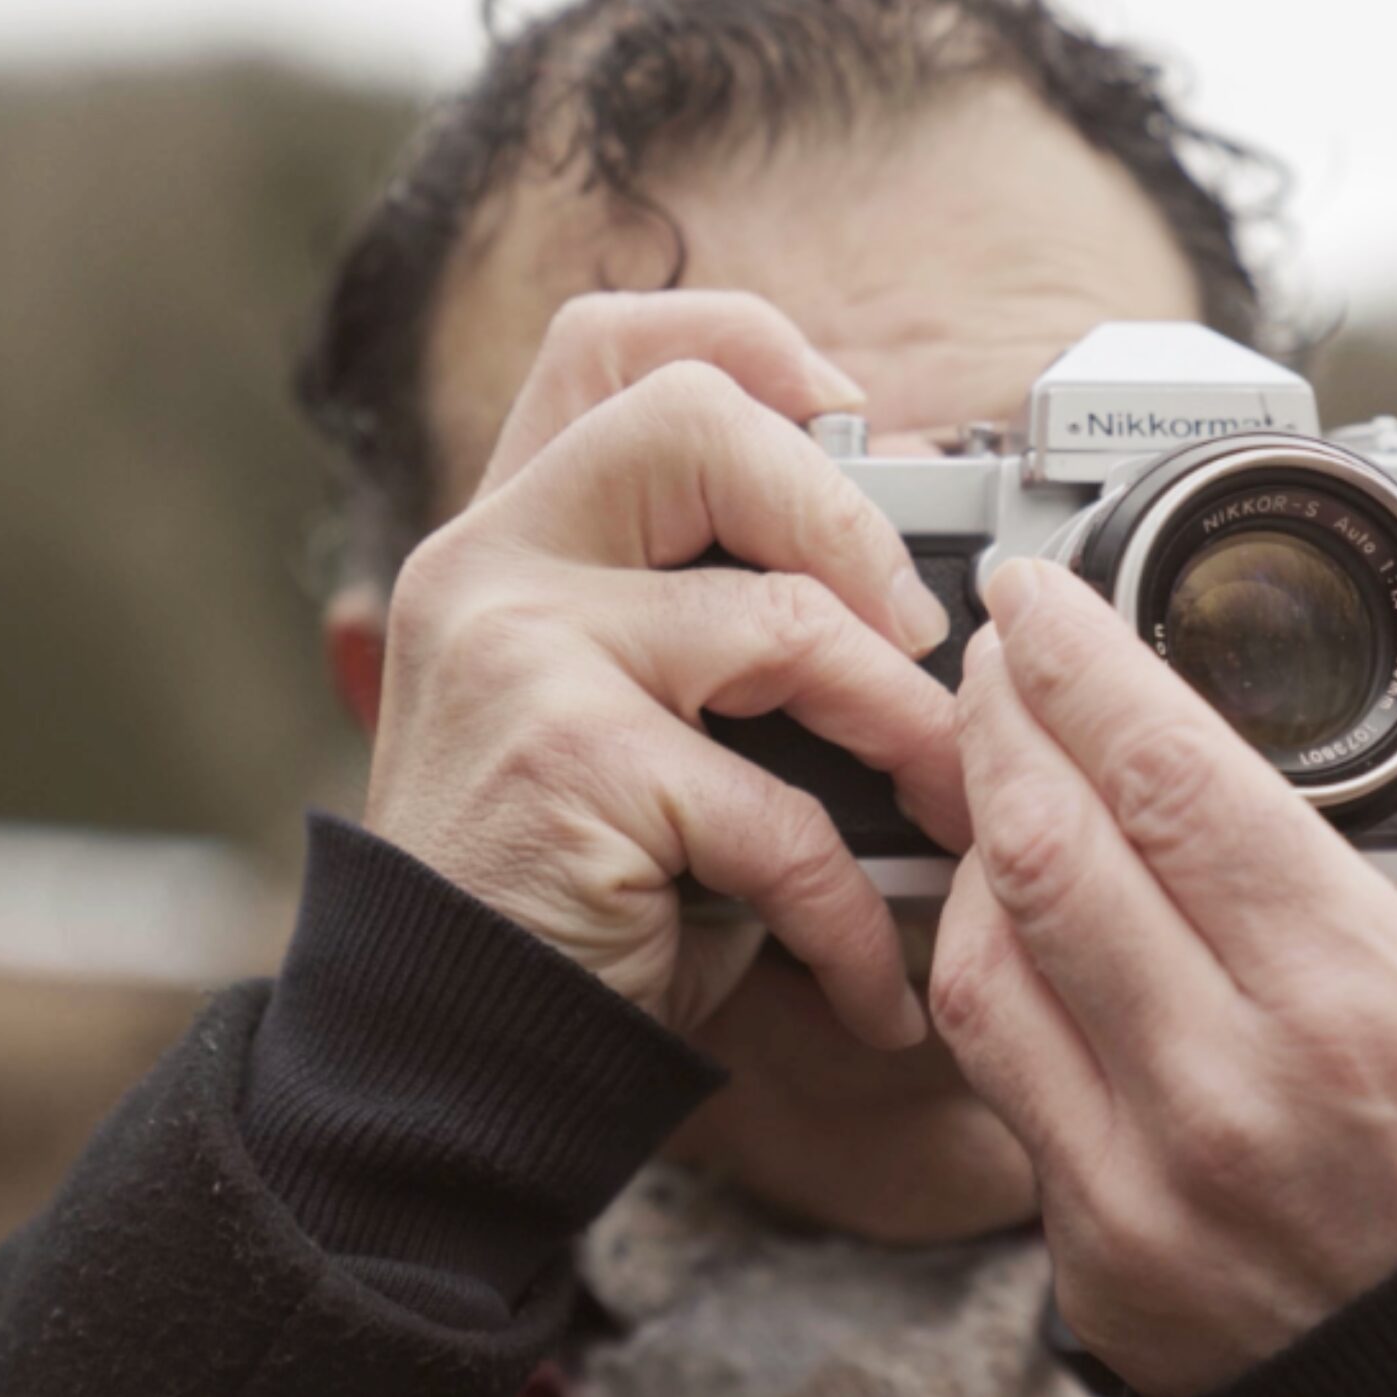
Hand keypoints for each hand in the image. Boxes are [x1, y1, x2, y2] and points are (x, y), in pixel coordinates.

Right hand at [363, 291, 966, 1048]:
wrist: (446, 1053)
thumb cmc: (562, 889)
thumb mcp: (618, 717)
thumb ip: (708, 623)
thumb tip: (914, 585)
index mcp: (510, 532)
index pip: (610, 343)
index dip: (750, 347)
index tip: (849, 421)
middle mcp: (492, 564)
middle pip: (694, 421)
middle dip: (848, 516)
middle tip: (915, 631)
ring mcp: (516, 653)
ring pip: (779, 621)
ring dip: (905, 731)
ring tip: (951, 811)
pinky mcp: (565, 763)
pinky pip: (777, 815)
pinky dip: (851, 917)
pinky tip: (871, 984)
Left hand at [928, 558, 1396, 1396]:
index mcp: (1364, 1003)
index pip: (1167, 778)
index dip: (1078, 662)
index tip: (1036, 592)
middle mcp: (1232, 1096)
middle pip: (1045, 849)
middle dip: (998, 717)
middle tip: (997, 648)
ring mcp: (1147, 1189)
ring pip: (986, 963)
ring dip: (972, 838)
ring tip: (997, 766)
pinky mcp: (1101, 1260)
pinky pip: (998, 1079)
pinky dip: (986, 970)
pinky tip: (1011, 916)